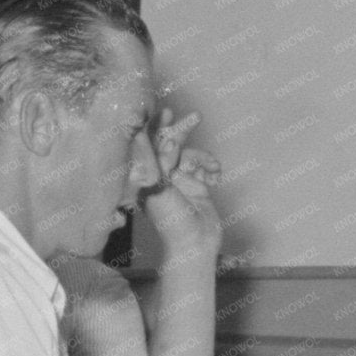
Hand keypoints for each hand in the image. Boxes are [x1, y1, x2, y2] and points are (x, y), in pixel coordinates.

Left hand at [139, 110, 221, 263]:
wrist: (195, 245)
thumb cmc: (171, 219)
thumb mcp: (156, 187)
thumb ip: (150, 159)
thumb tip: (139, 132)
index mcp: (146, 176)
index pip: (150, 144)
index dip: (156, 126)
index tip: (166, 111)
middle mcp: (162, 176)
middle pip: (171, 145)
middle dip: (183, 131)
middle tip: (196, 117)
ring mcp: (180, 182)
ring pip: (191, 156)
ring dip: (203, 158)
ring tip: (213, 167)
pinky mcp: (197, 188)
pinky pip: (204, 168)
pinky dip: (212, 169)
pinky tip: (217, 177)